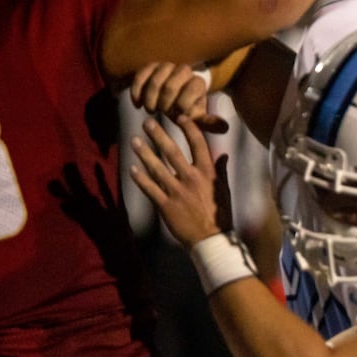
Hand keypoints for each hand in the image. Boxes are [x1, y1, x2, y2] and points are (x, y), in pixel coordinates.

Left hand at [129, 117, 233, 248]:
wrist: (212, 240)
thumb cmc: (220, 215)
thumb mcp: (224, 190)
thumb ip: (220, 171)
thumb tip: (223, 155)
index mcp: (207, 173)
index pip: (198, 144)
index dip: (188, 128)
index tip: (179, 116)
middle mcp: (191, 179)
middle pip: (172, 151)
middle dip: (158, 135)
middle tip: (147, 122)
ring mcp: (177, 192)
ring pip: (156, 168)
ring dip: (144, 153)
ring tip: (133, 141)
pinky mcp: (165, 205)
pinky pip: (149, 188)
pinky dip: (140, 178)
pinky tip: (132, 169)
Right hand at [130, 63, 227, 133]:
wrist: (174, 94)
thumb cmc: (186, 108)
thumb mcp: (197, 116)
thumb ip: (208, 122)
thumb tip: (225, 128)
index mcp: (199, 82)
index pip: (190, 91)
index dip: (182, 106)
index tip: (178, 115)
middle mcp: (185, 70)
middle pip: (170, 86)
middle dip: (163, 103)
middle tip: (161, 113)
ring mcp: (167, 66)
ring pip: (155, 80)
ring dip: (150, 98)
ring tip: (151, 110)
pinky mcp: (151, 66)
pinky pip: (140, 75)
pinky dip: (136, 91)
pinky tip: (137, 104)